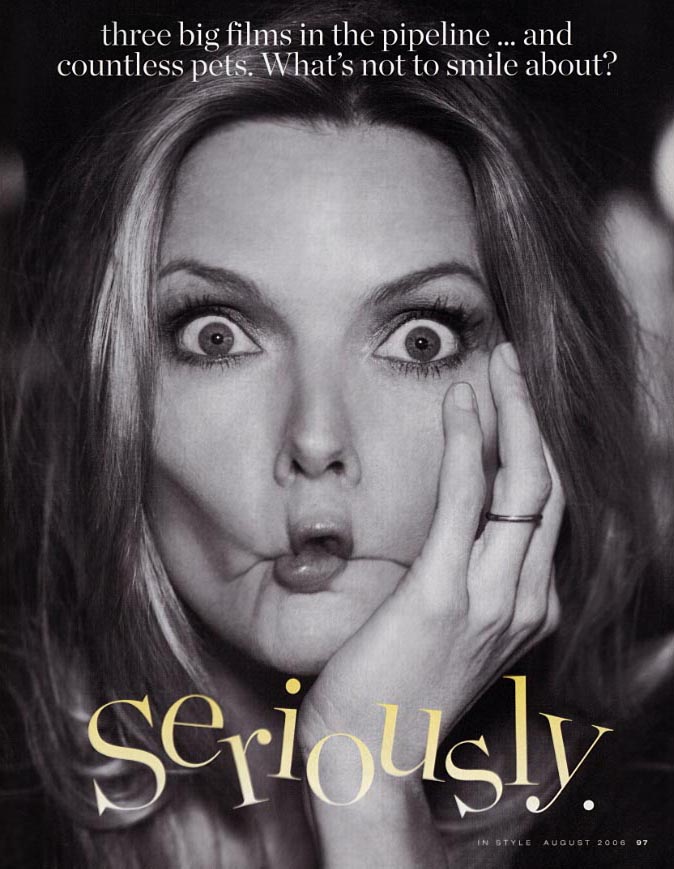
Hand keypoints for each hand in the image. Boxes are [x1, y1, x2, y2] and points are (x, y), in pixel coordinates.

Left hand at [297, 342, 562, 851]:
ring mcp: (492, 601)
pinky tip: (461, 402)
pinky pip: (466, 503)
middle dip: (532, 414)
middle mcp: (524, 601)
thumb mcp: (446, 629)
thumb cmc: (395, 688)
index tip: (511, 397)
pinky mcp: (445, 597)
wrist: (367, 757)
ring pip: (524, 485)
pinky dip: (468, 445)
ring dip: (511, 413)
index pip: (545, 507)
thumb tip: (451, 525)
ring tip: (495, 364)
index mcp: (527, 606)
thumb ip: (464, 578)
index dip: (533, 444)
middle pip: (547, 485)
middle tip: (510, 360)